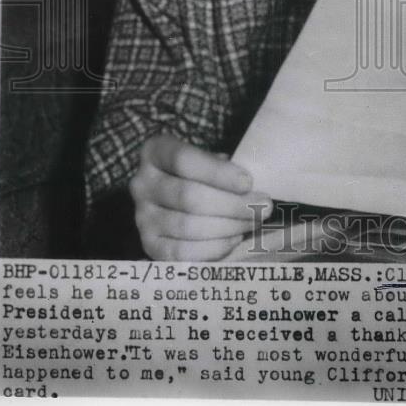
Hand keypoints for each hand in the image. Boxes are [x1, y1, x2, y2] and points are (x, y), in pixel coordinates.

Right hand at [130, 134, 271, 260]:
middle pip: (188, 196)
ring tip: (253, 222)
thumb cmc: (200, 174)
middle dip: (232, 204)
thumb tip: (250, 188)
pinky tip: (234, 238)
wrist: (172, 200)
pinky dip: (213, 248)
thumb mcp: (207, 159)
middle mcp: (141, 184)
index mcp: (155, 152)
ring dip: (229, 226)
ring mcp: (142, 218)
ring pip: (188, 226)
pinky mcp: (150, 246)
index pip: (184, 160)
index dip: (218, 173)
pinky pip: (183, 253)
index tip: (249, 182)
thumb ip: (224, 167)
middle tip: (263, 207)